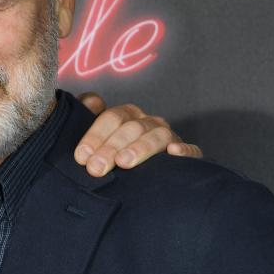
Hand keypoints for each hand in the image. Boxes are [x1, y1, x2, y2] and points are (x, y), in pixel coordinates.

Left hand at [75, 92, 202, 176]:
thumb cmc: (112, 152)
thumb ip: (86, 115)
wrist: (140, 172)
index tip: (81, 156)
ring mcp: (167, 136)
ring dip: (140, 148)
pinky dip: (185, 149)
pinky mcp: (187, 153)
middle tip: (96, 168)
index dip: (95, 135)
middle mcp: (147, 122)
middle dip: (111, 147)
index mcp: (126, 115)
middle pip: (130, 127)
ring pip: (156, 135)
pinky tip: (173, 152)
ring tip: (124, 162)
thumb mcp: (97, 136)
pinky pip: (191, 149)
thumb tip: (90, 102)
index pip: (111, 117)